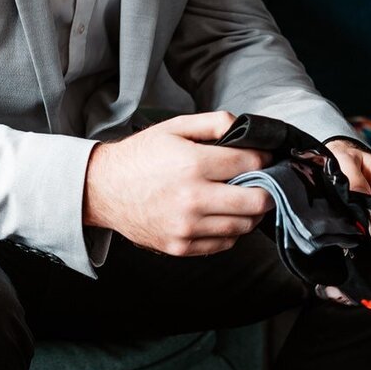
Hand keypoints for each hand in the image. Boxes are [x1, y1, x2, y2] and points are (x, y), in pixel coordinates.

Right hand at [84, 110, 274, 256]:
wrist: (103, 189)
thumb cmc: (140, 156)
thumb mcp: (174, 127)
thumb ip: (213, 123)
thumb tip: (244, 128)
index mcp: (192, 164)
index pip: (250, 164)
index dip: (263, 159)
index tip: (263, 158)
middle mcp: (192, 199)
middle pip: (255, 201)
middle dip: (266, 190)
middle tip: (263, 183)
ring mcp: (186, 226)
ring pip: (243, 226)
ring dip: (250, 212)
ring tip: (242, 198)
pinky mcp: (180, 246)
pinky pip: (223, 243)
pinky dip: (230, 230)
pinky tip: (221, 215)